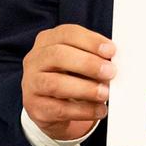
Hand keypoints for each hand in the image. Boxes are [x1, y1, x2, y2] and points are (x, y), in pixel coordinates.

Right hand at [22, 25, 115, 141]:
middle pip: (57, 55)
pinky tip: (99, 110)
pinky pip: (59, 109)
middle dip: (87, 63)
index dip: (89, 41)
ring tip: (105, 93)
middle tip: (110, 72)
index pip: (66, 34)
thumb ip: (94, 58)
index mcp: (47, 42)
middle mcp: (35, 60)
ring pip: (55, 83)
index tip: (110, 50)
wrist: (52, 108)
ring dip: (84, 88)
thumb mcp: (79, 63)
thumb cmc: (70, 78)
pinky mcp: (36, 108)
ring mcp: (32, 84)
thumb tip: (114, 63)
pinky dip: (83, 111)